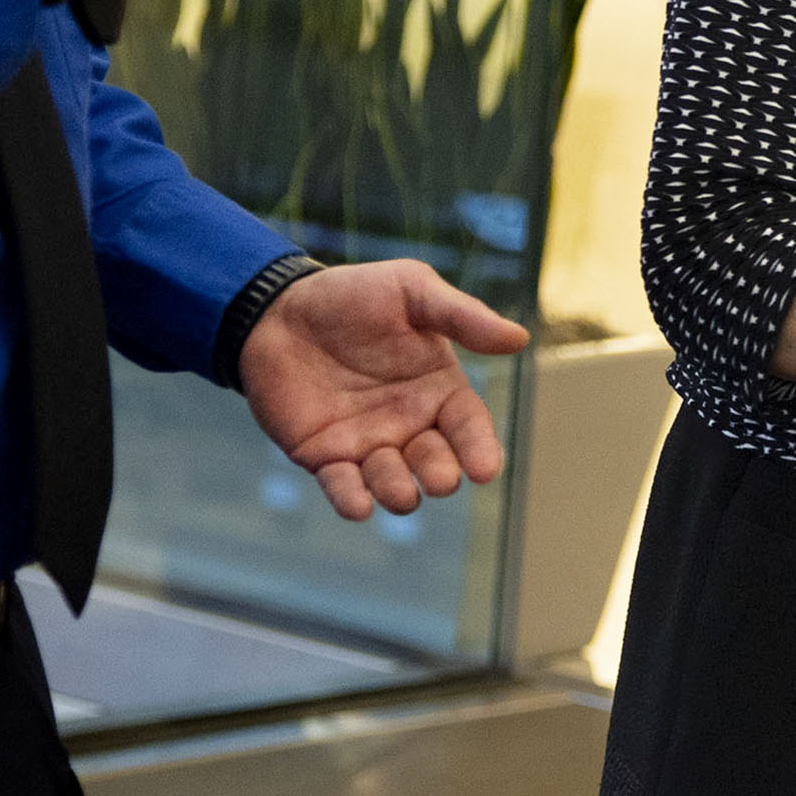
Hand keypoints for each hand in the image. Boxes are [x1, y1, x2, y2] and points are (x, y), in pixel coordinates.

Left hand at [239, 261, 532, 519]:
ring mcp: (368, 444)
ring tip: (400, 491)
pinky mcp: (324, 457)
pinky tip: (358, 505)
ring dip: (399, 492)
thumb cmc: (350, 295)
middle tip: (439, 477)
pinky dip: (352, 501)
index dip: (479, 450)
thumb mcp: (411, 290)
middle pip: (436, 463)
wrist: (275, 309)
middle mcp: (410, 424)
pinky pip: (343, 488)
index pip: (469, 427)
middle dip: (441, 475)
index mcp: (439, 389)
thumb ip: (462, 315)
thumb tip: (519, 338)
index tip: (484, 470)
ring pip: (394, 483)